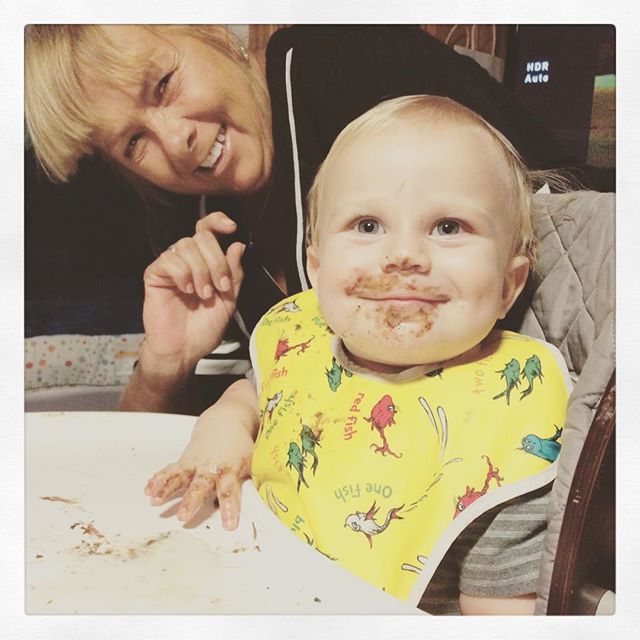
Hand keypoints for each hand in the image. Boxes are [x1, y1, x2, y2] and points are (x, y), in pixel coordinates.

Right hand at [141, 211, 243, 367]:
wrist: (184, 350)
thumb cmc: (204, 328)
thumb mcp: (229, 300)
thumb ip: (234, 273)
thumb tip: (237, 245)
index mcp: (205, 262)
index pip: (208, 229)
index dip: (217, 221)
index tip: (231, 227)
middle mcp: (187, 260)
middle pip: (202, 238)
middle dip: (216, 261)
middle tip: (220, 287)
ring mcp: (170, 266)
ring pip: (186, 246)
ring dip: (201, 271)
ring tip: (204, 294)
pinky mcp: (154, 275)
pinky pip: (169, 260)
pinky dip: (183, 274)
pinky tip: (186, 290)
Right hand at [144, 407, 254, 529]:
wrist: (226, 420)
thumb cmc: (242, 445)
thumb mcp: (255, 459)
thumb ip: (260, 478)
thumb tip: (276, 497)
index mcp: (229, 470)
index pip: (230, 491)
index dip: (230, 509)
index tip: (229, 526)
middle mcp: (210, 467)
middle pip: (200, 486)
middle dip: (191, 502)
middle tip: (182, 518)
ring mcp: (195, 463)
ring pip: (180, 477)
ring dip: (167, 489)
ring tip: (154, 501)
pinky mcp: (185, 460)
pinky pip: (170, 470)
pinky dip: (158, 479)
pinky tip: (147, 490)